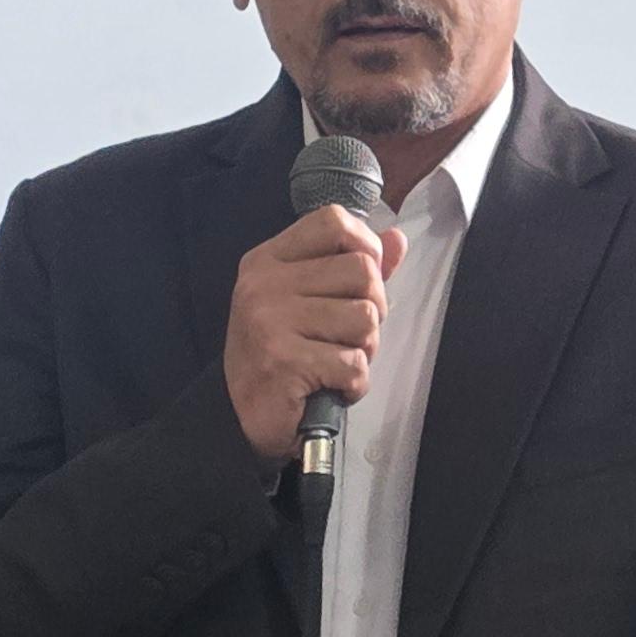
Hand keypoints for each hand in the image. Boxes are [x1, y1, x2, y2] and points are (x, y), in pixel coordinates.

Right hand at [224, 206, 404, 462]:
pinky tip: (331, 388)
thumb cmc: (282, 354)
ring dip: (364, 350)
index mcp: (270, 259)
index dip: (366, 245)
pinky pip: (354, 363)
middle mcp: (265, 283)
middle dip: (373, 309)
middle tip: (349, 336)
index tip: (362, 281)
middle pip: (362, 270)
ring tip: (337, 363)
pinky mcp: (284, 360)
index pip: (334, 221)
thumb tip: (397, 238)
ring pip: (365, 318)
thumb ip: (352, 266)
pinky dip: (354, 383)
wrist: (239, 415)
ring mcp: (271, 320)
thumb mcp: (309, 299)